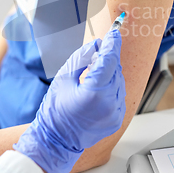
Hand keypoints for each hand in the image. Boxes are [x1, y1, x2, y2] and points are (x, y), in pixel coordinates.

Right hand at [15, 29, 125, 172]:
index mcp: (94, 93)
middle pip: (115, 70)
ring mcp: (115, 113)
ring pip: (119, 82)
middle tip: (93, 57)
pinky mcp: (116, 120)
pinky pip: (119, 95)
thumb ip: (82, 58)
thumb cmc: (55, 110)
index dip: (112, 43)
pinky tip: (96, 90)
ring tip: (91, 77)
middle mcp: (109, 104)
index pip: (109, 60)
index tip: (114, 31)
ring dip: (109, 74)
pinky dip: (111, 88)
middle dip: (107, 60)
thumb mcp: (63, 78)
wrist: (55, 141)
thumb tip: (97, 44)